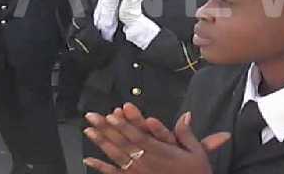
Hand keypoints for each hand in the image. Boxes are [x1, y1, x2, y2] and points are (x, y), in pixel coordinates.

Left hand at [83, 106, 228, 173]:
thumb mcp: (196, 153)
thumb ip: (186, 134)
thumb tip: (186, 115)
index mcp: (160, 152)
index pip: (139, 136)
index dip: (125, 126)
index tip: (112, 115)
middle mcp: (146, 162)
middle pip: (122, 142)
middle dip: (106, 128)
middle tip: (91, 116)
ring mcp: (138, 172)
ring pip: (116, 156)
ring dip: (101, 142)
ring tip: (88, 130)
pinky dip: (100, 167)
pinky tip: (88, 159)